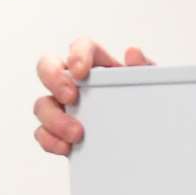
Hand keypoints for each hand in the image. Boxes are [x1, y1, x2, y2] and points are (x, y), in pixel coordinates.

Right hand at [33, 37, 153, 155]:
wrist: (148, 140)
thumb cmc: (148, 105)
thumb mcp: (153, 87)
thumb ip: (145, 68)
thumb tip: (132, 53)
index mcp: (98, 64)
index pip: (81, 46)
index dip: (77, 54)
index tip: (81, 72)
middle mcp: (75, 81)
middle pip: (47, 66)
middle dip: (54, 79)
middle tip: (70, 97)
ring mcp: (64, 106)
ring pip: (42, 103)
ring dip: (54, 118)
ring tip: (77, 133)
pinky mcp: (59, 131)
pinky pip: (42, 132)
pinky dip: (50, 140)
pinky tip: (67, 148)